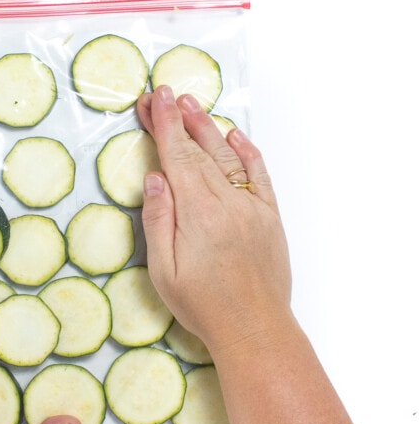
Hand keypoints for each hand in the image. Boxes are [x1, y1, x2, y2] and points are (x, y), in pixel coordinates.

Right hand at [138, 86, 292, 353]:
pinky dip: (247, 152)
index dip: (164, 125)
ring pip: (227, 157)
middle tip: (163, 95)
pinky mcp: (269, 216)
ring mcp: (252, 206)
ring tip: (191, 105)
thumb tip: (154, 177)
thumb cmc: (202, 304)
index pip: (177, 157)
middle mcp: (227, 201)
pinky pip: (259, 175)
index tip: (154, 99)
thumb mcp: (164, 270)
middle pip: (198, 151)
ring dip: (208, 128)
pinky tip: (234, 136)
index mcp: (197, 212)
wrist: (254, 327)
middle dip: (178, 120)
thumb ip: (158, 220)